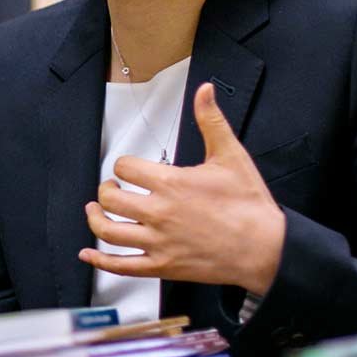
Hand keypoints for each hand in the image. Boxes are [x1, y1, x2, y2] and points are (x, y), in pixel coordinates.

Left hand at [80, 82, 286, 294]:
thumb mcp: (231, 156)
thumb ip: (211, 121)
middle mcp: (159, 213)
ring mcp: (159, 242)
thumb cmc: (250, 204)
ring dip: (95, 219)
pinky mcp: (163, 266)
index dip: (123, 166)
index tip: (129, 170)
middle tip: (112, 189)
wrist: (267, 248)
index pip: (125, 168)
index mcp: (171, 183)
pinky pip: (122, 266)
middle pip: (111, 199)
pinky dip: (100, 260)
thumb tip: (205, 90)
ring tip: (96, 211)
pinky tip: (88, 254)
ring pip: (109, 232)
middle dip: (107, 190)